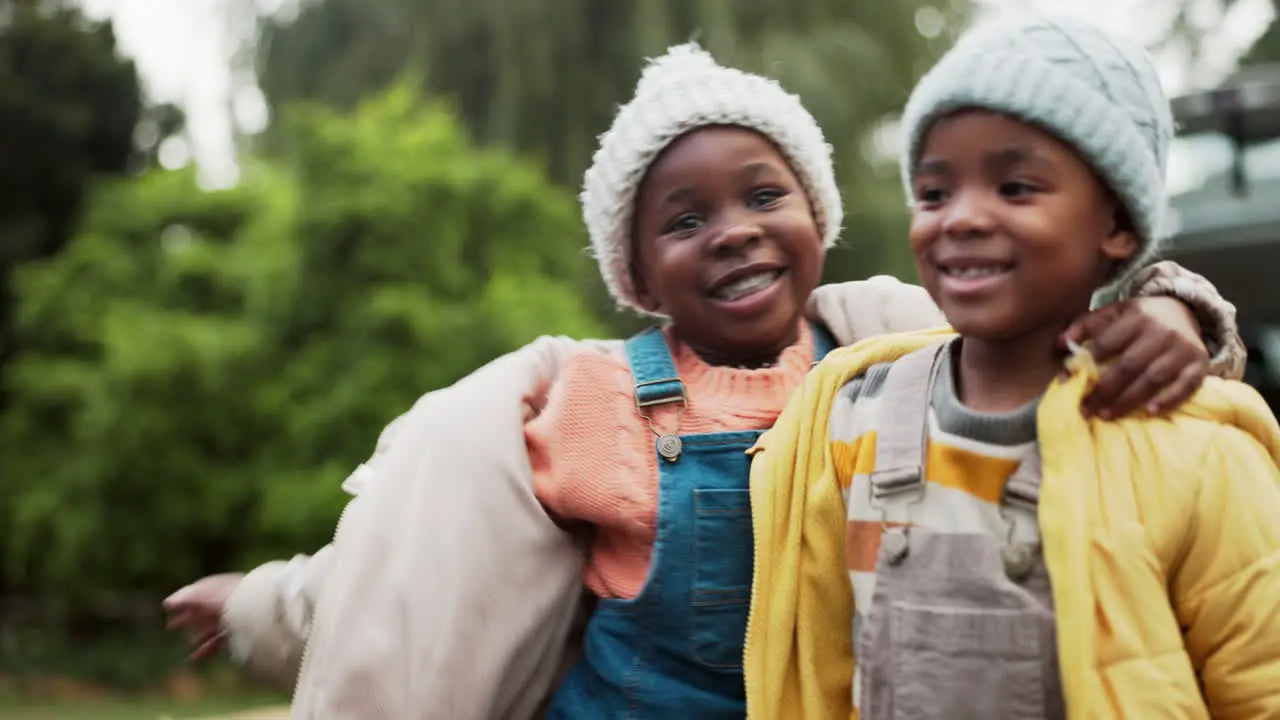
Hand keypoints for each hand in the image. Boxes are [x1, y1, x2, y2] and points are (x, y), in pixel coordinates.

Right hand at [163, 573, 242, 660]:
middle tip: (171, 626)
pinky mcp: (244, 635)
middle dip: (189, 617)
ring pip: (215, 626)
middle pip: (208, 609)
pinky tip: (195, 657)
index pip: (203, 591)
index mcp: (228, 588)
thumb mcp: (212, 598)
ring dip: (199, 634)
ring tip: (188, 642)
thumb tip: (168, 602)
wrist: (265, 615)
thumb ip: (190, 599)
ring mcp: (240, 618)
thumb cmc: (239, 602)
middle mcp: (234, 601)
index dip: (184, 600)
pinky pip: (223, 640)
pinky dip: (208, 648)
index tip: (168, 607)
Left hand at [1061, 296, 1208, 418]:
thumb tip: (1060, 344)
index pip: (1108, 342)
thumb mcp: (1114, 313)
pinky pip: (1186, 386)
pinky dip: (1169, 400)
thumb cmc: (1140, 318)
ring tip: (1106, 415)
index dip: (1086, 363)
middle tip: (1085, 408)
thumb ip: (1086, 325)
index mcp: (1137, 317)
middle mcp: (1162, 332)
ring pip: (1153, 378)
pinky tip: (1149, 412)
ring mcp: (1183, 349)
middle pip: (1129, 365)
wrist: (1184, 312)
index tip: (1066, 382)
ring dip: (1128, 400)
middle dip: (1104, 389)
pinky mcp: (1200, 365)